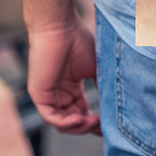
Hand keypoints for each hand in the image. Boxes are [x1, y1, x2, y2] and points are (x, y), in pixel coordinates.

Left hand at [27, 16, 100, 135]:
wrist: (60, 27)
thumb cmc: (78, 41)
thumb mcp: (96, 69)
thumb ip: (103, 88)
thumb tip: (116, 107)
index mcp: (72, 90)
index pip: (83, 115)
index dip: (96, 125)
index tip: (110, 128)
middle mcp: (60, 95)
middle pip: (74, 123)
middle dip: (89, 128)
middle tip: (102, 125)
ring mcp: (49, 96)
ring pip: (63, 124)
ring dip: (78, 128)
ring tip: (92, 122)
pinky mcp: (39, 95)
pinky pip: (51, 118)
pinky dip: (66, 123)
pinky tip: (79, 119)